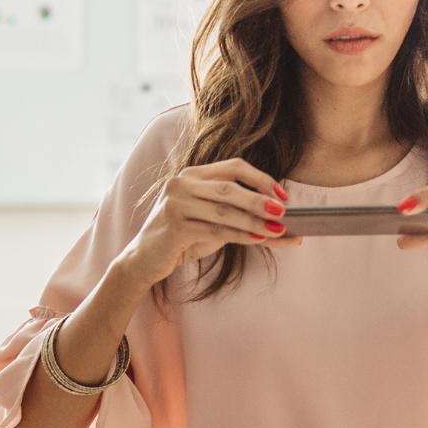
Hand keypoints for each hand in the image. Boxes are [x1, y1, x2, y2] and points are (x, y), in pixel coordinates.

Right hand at [117, 159, 302, 288]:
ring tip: (277, 230)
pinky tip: (257, 239)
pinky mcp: (173, 227)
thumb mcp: (212, 223)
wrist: (143, 260)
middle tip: (284, 213)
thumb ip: (241, 218)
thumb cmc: (182, 238)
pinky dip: (240, 234)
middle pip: (229, 187)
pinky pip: (214, 230)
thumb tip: (281, 224)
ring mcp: (175, 204)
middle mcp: (181, 183)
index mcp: (192, 174)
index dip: (261, 179)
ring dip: (254, 221)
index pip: (233, 167)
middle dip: (260, 201)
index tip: (283, 196)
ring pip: (223, 210)